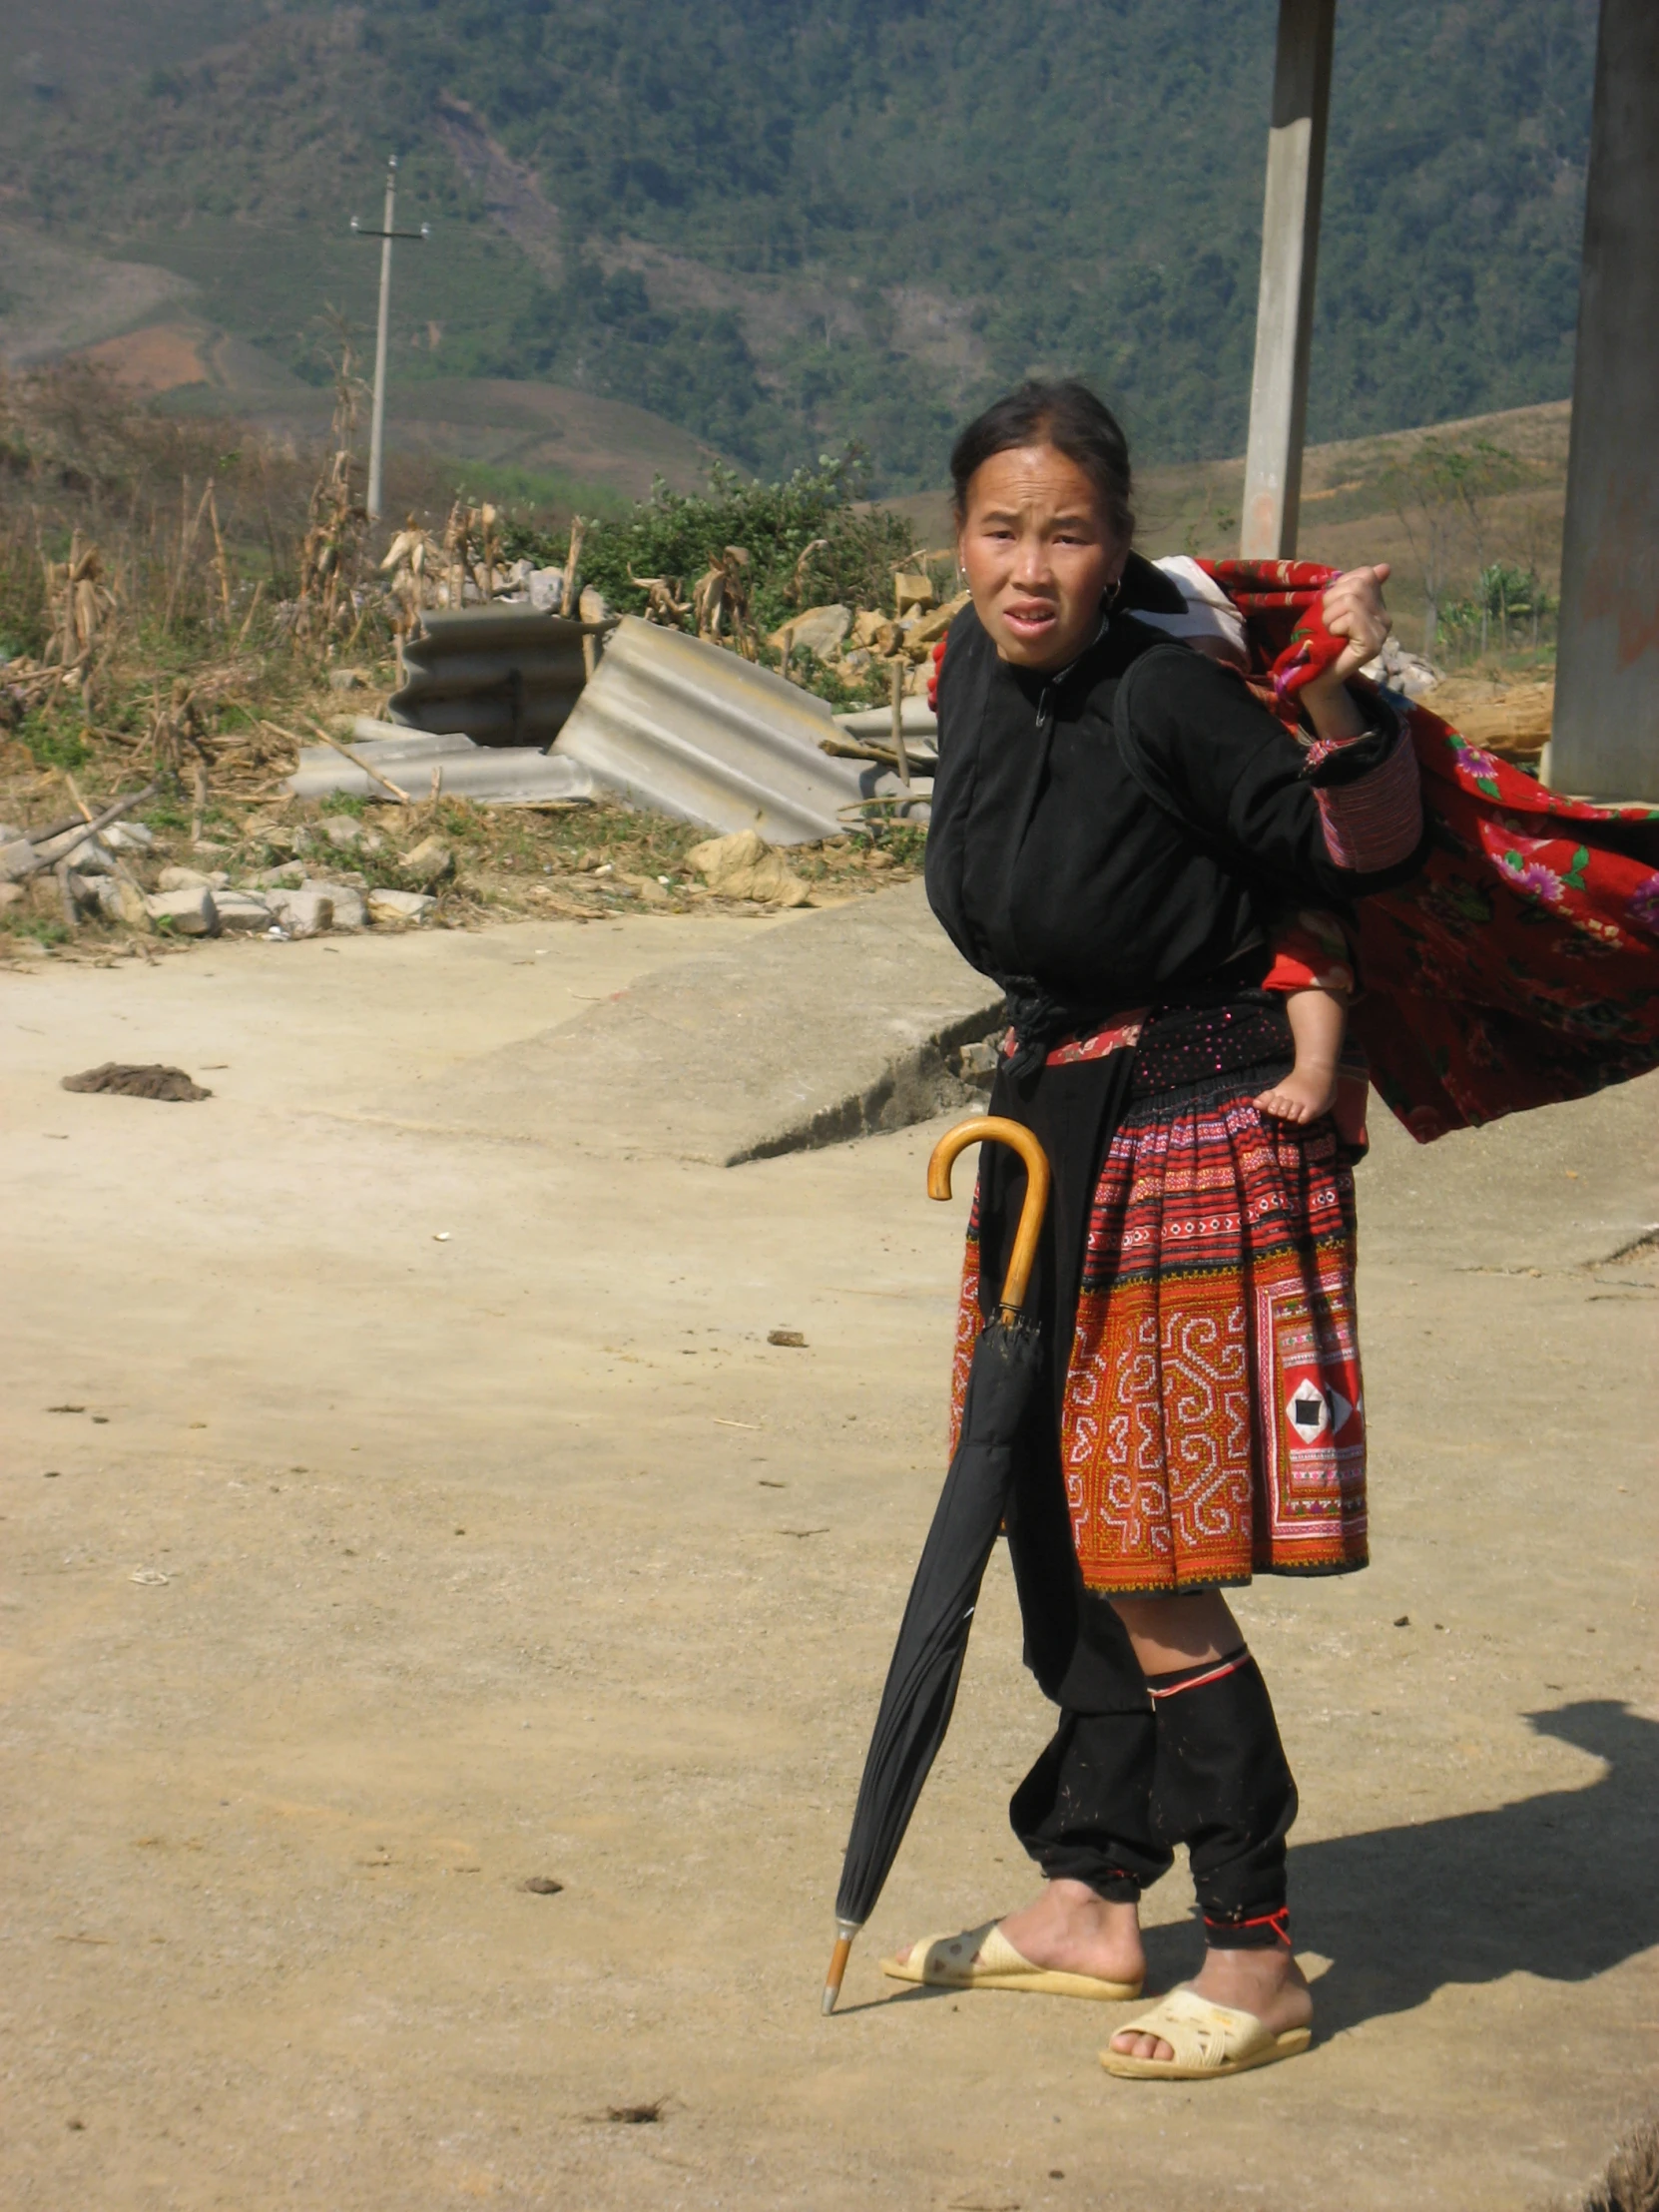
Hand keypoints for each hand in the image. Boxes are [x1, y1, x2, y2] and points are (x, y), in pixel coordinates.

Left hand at [1307, 563, 1392, 691]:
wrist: (1314, 674)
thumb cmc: (1321, 639)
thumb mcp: (1334, 605)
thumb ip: (1354, 585)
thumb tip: (1385, 567)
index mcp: (1378, 605)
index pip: (1365, 575)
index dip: (1340, 586)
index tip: (1333, 607)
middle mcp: (1385, 617)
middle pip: (1358, 585)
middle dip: (1332, 601)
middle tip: (1329, 623)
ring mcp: (1382, 632)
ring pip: (1352, 600)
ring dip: (1330, 616)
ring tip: (1332, 632)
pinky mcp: (1374, 644)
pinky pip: (1352, 618)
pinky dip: (1335, 626)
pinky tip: (1336, 639)